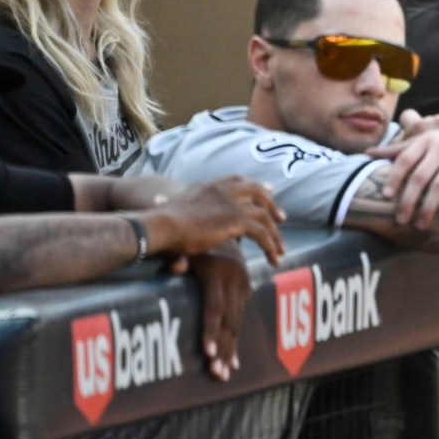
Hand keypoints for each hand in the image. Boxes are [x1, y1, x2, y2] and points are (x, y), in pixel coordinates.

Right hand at [148, 177, 286, 264]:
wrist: (160, 226)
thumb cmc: (158, 222)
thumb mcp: (169, 208)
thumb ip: (170, 205)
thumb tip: (157, 199)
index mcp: (208, 186)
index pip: (237, 180)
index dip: (253, 186)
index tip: (268, 191)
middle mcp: (223, 191)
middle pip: (256, 191)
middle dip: (271, 204)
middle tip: (281, 217)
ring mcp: (231, 204)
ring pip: (263, 215)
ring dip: (275, 233)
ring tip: (281, 248)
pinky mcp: (236, 220)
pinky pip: (262, 233)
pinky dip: (271, 246)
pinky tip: (274, 258)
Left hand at [183, 249, 249, 380]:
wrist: (228, 226)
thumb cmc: (197, 240)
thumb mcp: (185, 245)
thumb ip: (177, 257)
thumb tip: (173, 268)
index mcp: (218, 273)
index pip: (215, 308)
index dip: (211, 331)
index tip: (209, 354)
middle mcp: (235, 283)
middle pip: (229, 323)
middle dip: (223, 351)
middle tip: (217, 374)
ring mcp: (243, 288)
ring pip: (237, 326)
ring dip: (231, 352)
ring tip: (224, 374)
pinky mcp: (246, 293)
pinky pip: (240, 322)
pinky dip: (236, 343)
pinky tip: (234, 363)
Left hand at [378, 118, 438, 229]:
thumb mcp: (425, 142)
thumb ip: (398, 150)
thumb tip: (367, 153)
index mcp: (426, 140)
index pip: (406, 159)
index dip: (394, 178)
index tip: (386, 197)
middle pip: (421, 177)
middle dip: (409, 200)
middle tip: (401, 220)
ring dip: (429, 208)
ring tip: (420, 225)